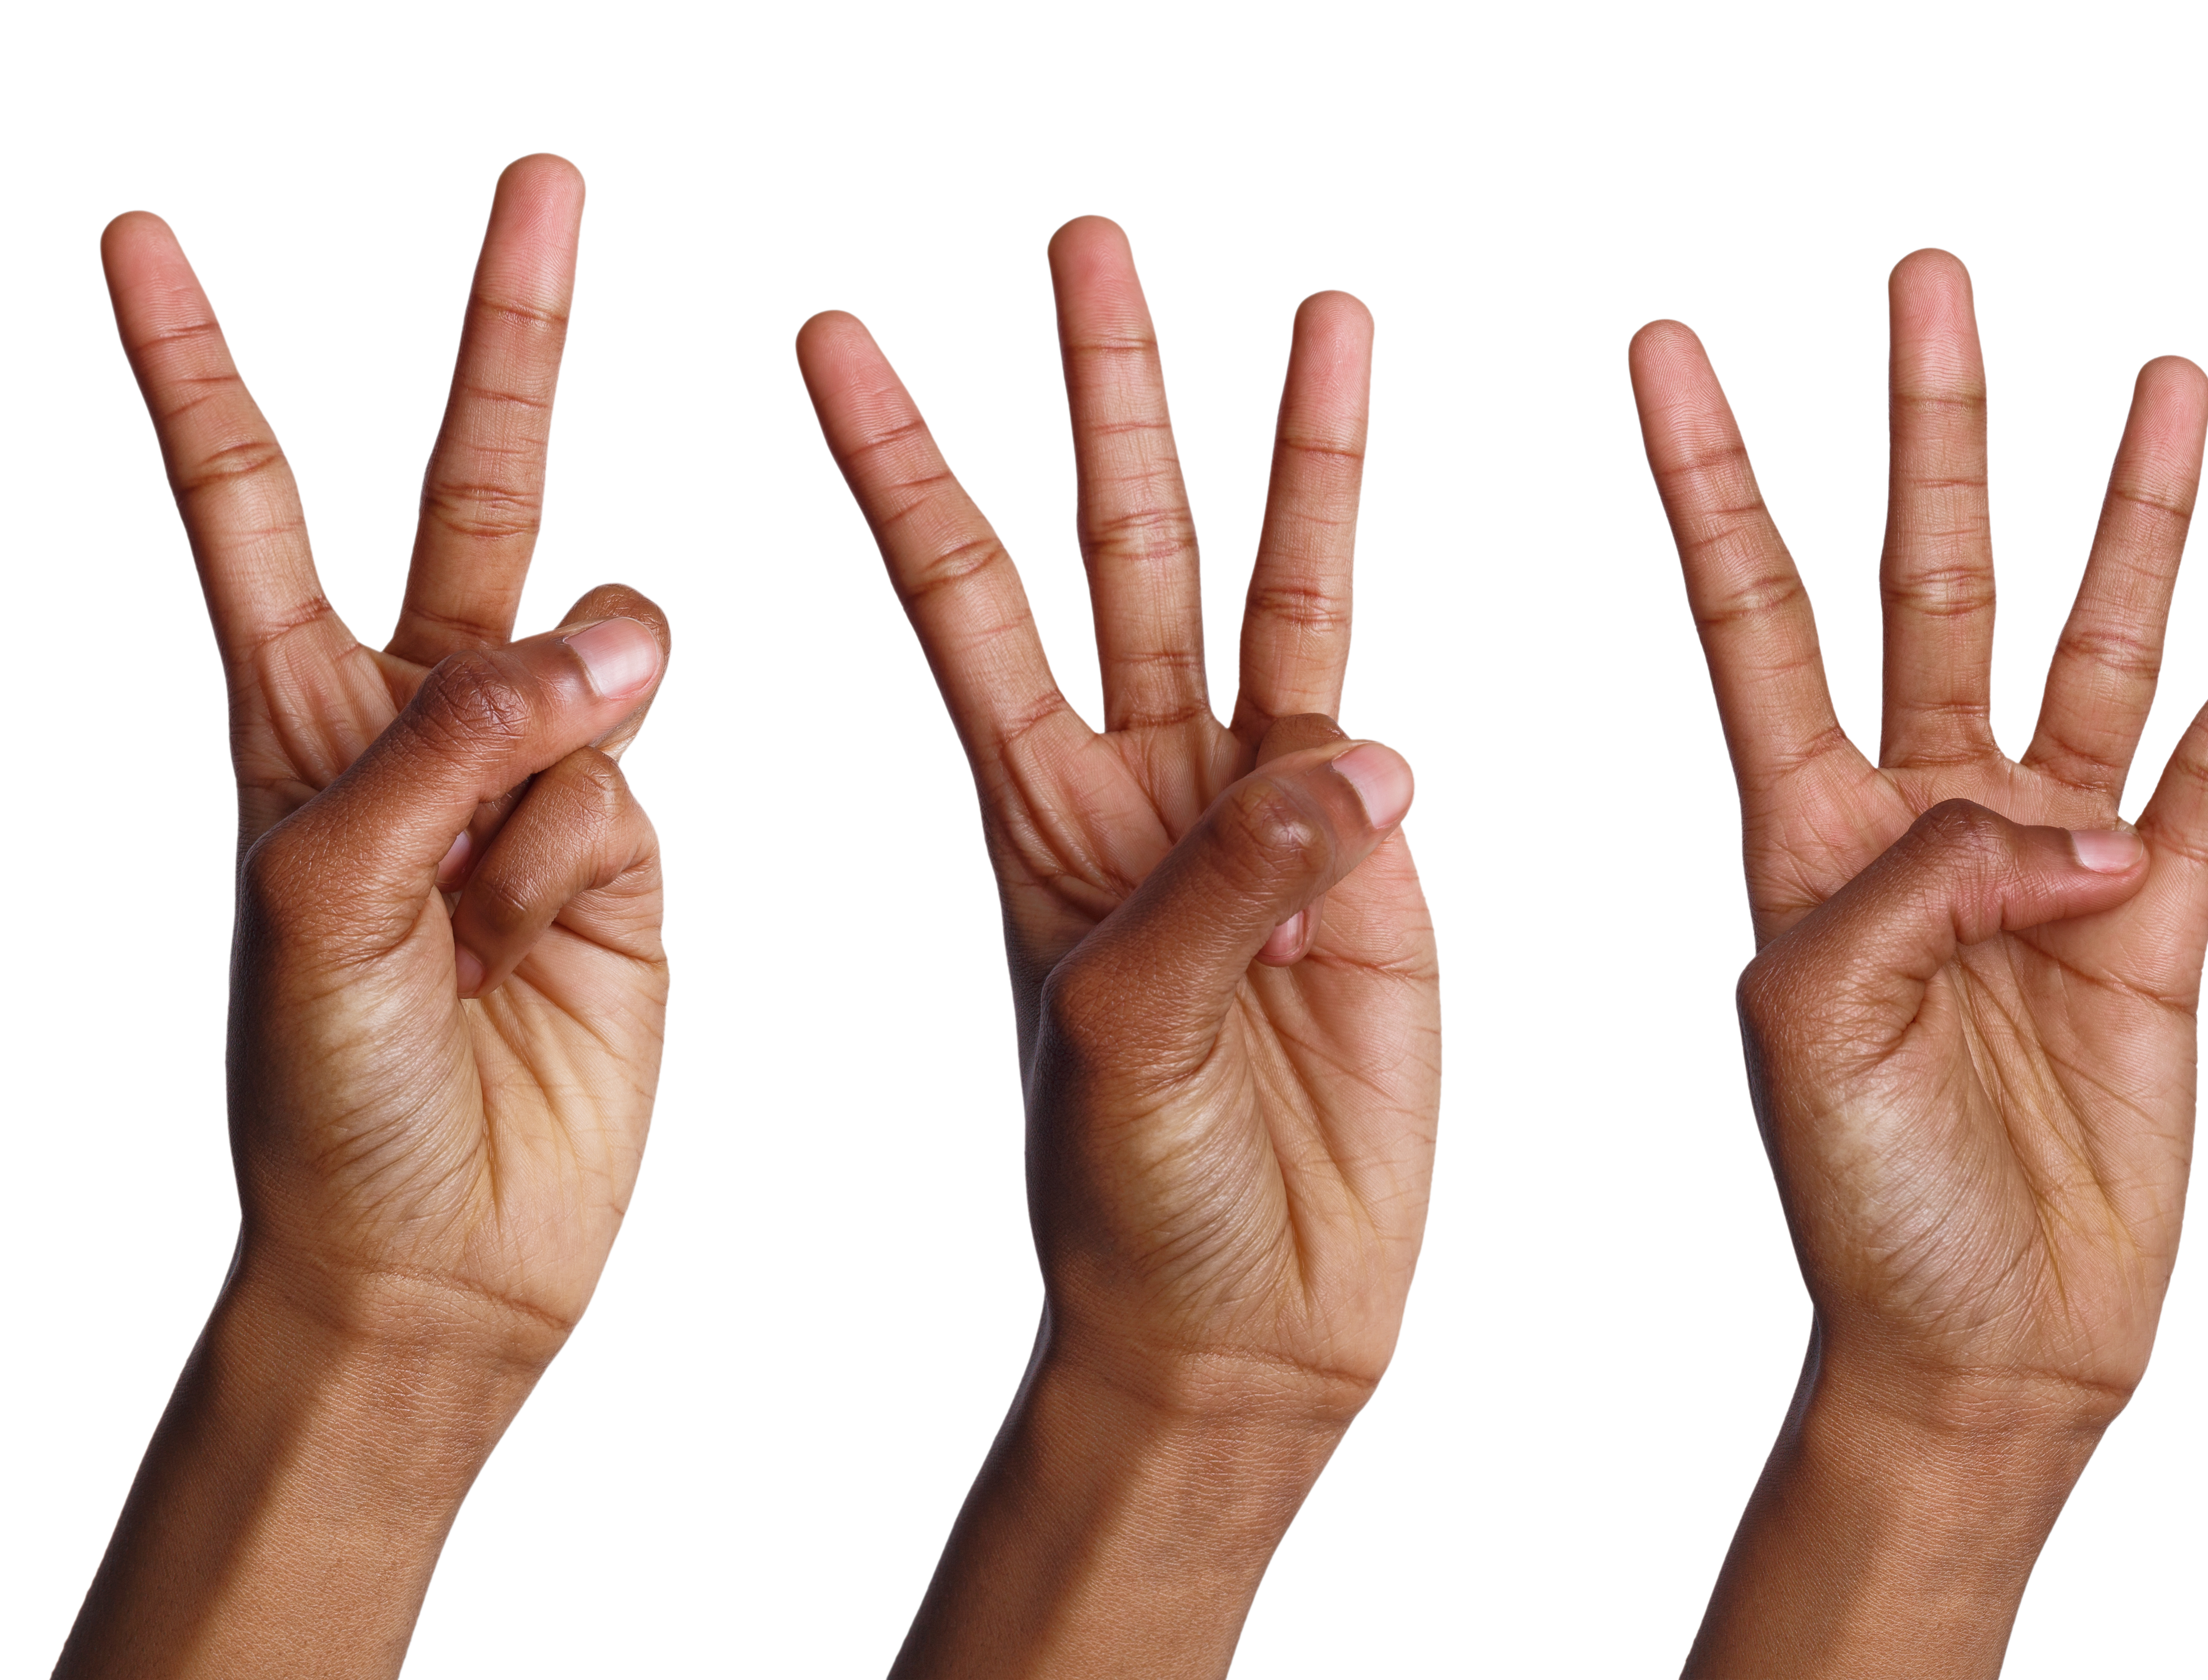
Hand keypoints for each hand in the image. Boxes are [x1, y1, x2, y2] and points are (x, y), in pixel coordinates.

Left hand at [61, 156, 670, 1677]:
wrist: (430, 1261)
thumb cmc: (320, 1106)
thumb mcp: (324, 911)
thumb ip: (454, 748)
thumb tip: (620, 620)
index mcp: (294, 724)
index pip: (245, 499)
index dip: (198, 368)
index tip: (137, 236)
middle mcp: (413, 722)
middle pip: (465, 483)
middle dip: (506, 332)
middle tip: (540, 178)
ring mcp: (534, 778)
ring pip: (584, 643)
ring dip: (562, 710)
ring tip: (490, 905)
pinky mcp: (628, 844)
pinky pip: (635, 760)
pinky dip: (597, 821)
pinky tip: (537, 931)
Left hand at [798, 218, 1433, 1677]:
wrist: (1233, 1327)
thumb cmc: (1117, 1208)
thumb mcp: (1109, 1044)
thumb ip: (1214, 895)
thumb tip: (1351, 762)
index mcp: (1018, 814)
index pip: (942, 592)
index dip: (887, 461)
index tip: (826, 329)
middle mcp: (1122, 784)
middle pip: (1102, 542)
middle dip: (1091, 391)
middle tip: (1078, 236)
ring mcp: (1251, 815)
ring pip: (1258, 585)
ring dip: (1284, 445)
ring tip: (1313, 303)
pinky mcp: (1370, 868)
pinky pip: (1365, 709)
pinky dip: (1378, 609)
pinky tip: (1381, 507)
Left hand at [1627, 253, 2207, 1675]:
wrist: (1982, 1349)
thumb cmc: (1863, 1210)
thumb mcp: (1818, 1036)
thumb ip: (1916, 896)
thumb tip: (2069, 821)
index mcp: (1803, 839)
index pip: (1752, 613)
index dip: (1711, 481)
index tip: (1667, 347)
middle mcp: (1923, 821)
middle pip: (1929, 577)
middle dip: (1933, 430)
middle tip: (1931, 283)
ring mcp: (2051, 863)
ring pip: (2093, 642)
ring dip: (2130, 513)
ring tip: (2166, 377)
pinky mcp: (2163, 925)